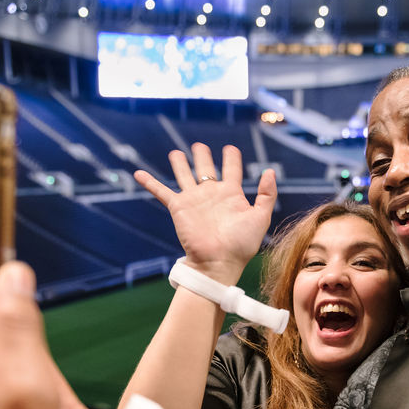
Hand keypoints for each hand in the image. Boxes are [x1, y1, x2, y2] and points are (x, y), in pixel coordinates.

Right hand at [133, 143, 276, 284]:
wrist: (218, 263)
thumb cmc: (241, 244)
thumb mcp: (260, 218)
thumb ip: (266, 194)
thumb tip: (269, 171)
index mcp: (231, 195)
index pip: (231, 170)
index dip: (231, 158)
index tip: (230, 149)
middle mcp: (211, 195)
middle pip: (205, 169)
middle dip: (202, 156)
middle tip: (199, 145)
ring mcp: (193, 200)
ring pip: (184, 176)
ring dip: (179, 164)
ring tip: (176, 152)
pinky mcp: (178, 207)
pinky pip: (161, 191)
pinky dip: (150, 183)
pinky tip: (138, 174)